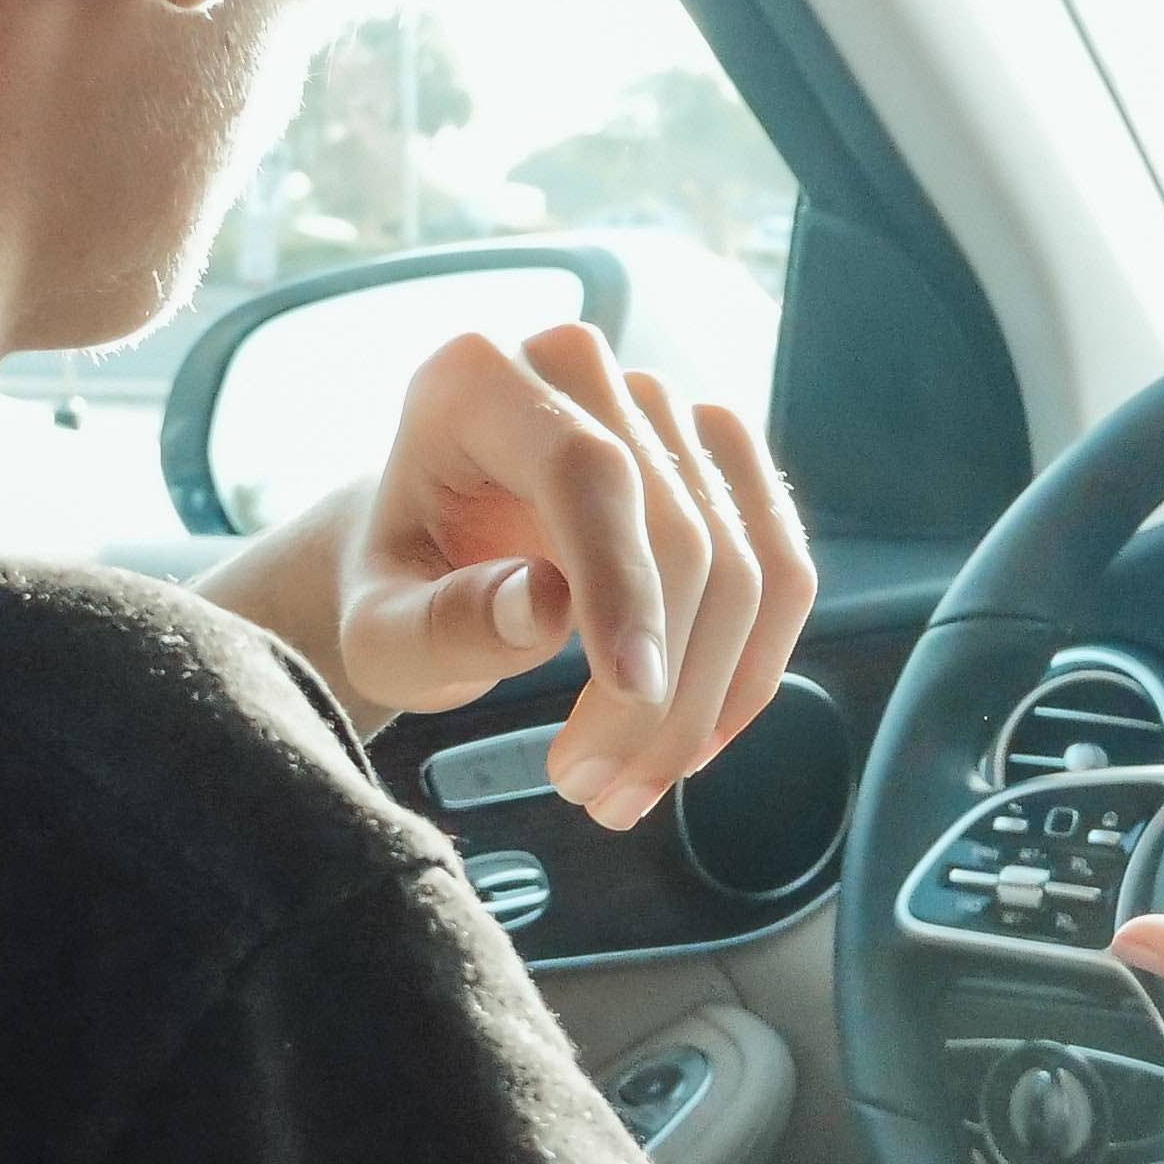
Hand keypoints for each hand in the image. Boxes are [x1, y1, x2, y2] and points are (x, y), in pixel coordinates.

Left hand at [330, 322, 814, 823]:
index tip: (631, 695)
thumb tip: (545, 606)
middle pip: (679, 530)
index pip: (587, 469)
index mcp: (480, 380)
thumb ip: (443, 622)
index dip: (623, 583)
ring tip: (629, 790)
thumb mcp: (381, 629)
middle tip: (593, 794)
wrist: (429, 554)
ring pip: (746, 562)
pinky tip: (692, 742)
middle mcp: (587, 369)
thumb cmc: (399, 588)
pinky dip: (750, 670)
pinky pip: (782, 568)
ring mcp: (668, 405)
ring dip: (708, 700)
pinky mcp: (725, 458)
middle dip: (656, 689)